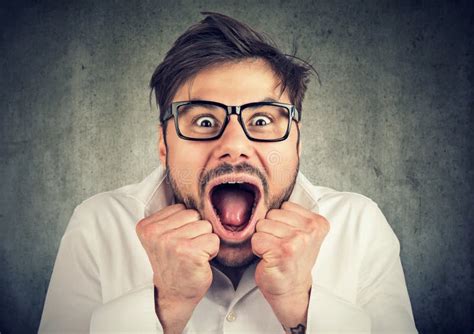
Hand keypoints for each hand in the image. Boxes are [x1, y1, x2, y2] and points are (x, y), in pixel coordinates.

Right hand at [136, 204, 219, 333]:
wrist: (172, 295)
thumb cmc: (172, 264)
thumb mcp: (161, 237)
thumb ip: (171, 218)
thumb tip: (197, 198)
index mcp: (147, 226)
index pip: (181, 207)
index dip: (185, 224)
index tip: (176, 242)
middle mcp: (157, 233)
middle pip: (194, 214)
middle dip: (196, 231)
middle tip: (186, 250)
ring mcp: (172, 243)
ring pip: (206, 226)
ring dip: (204, 241)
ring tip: (192, 255)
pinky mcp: (190, 252)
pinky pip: (214, 239)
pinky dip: (212, 251)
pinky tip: (199, 261)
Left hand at [251, 201, 329, 330]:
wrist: (291, 289)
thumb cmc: (292, 260)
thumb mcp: (303, 233)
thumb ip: (294, 215)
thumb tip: (271, 196)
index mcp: (318, 222)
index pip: (284, 206)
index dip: (280, 222)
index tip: (288, 238)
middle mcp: (310, 231)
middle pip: (271, 214)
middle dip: (270, 230)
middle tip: (280, 247)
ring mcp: (297, 241)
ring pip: (262, 225)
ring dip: (263, 240)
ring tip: (274, 252)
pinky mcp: (282, 251)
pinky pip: (256, 238)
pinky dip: (257, 249)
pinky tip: (268, 258)